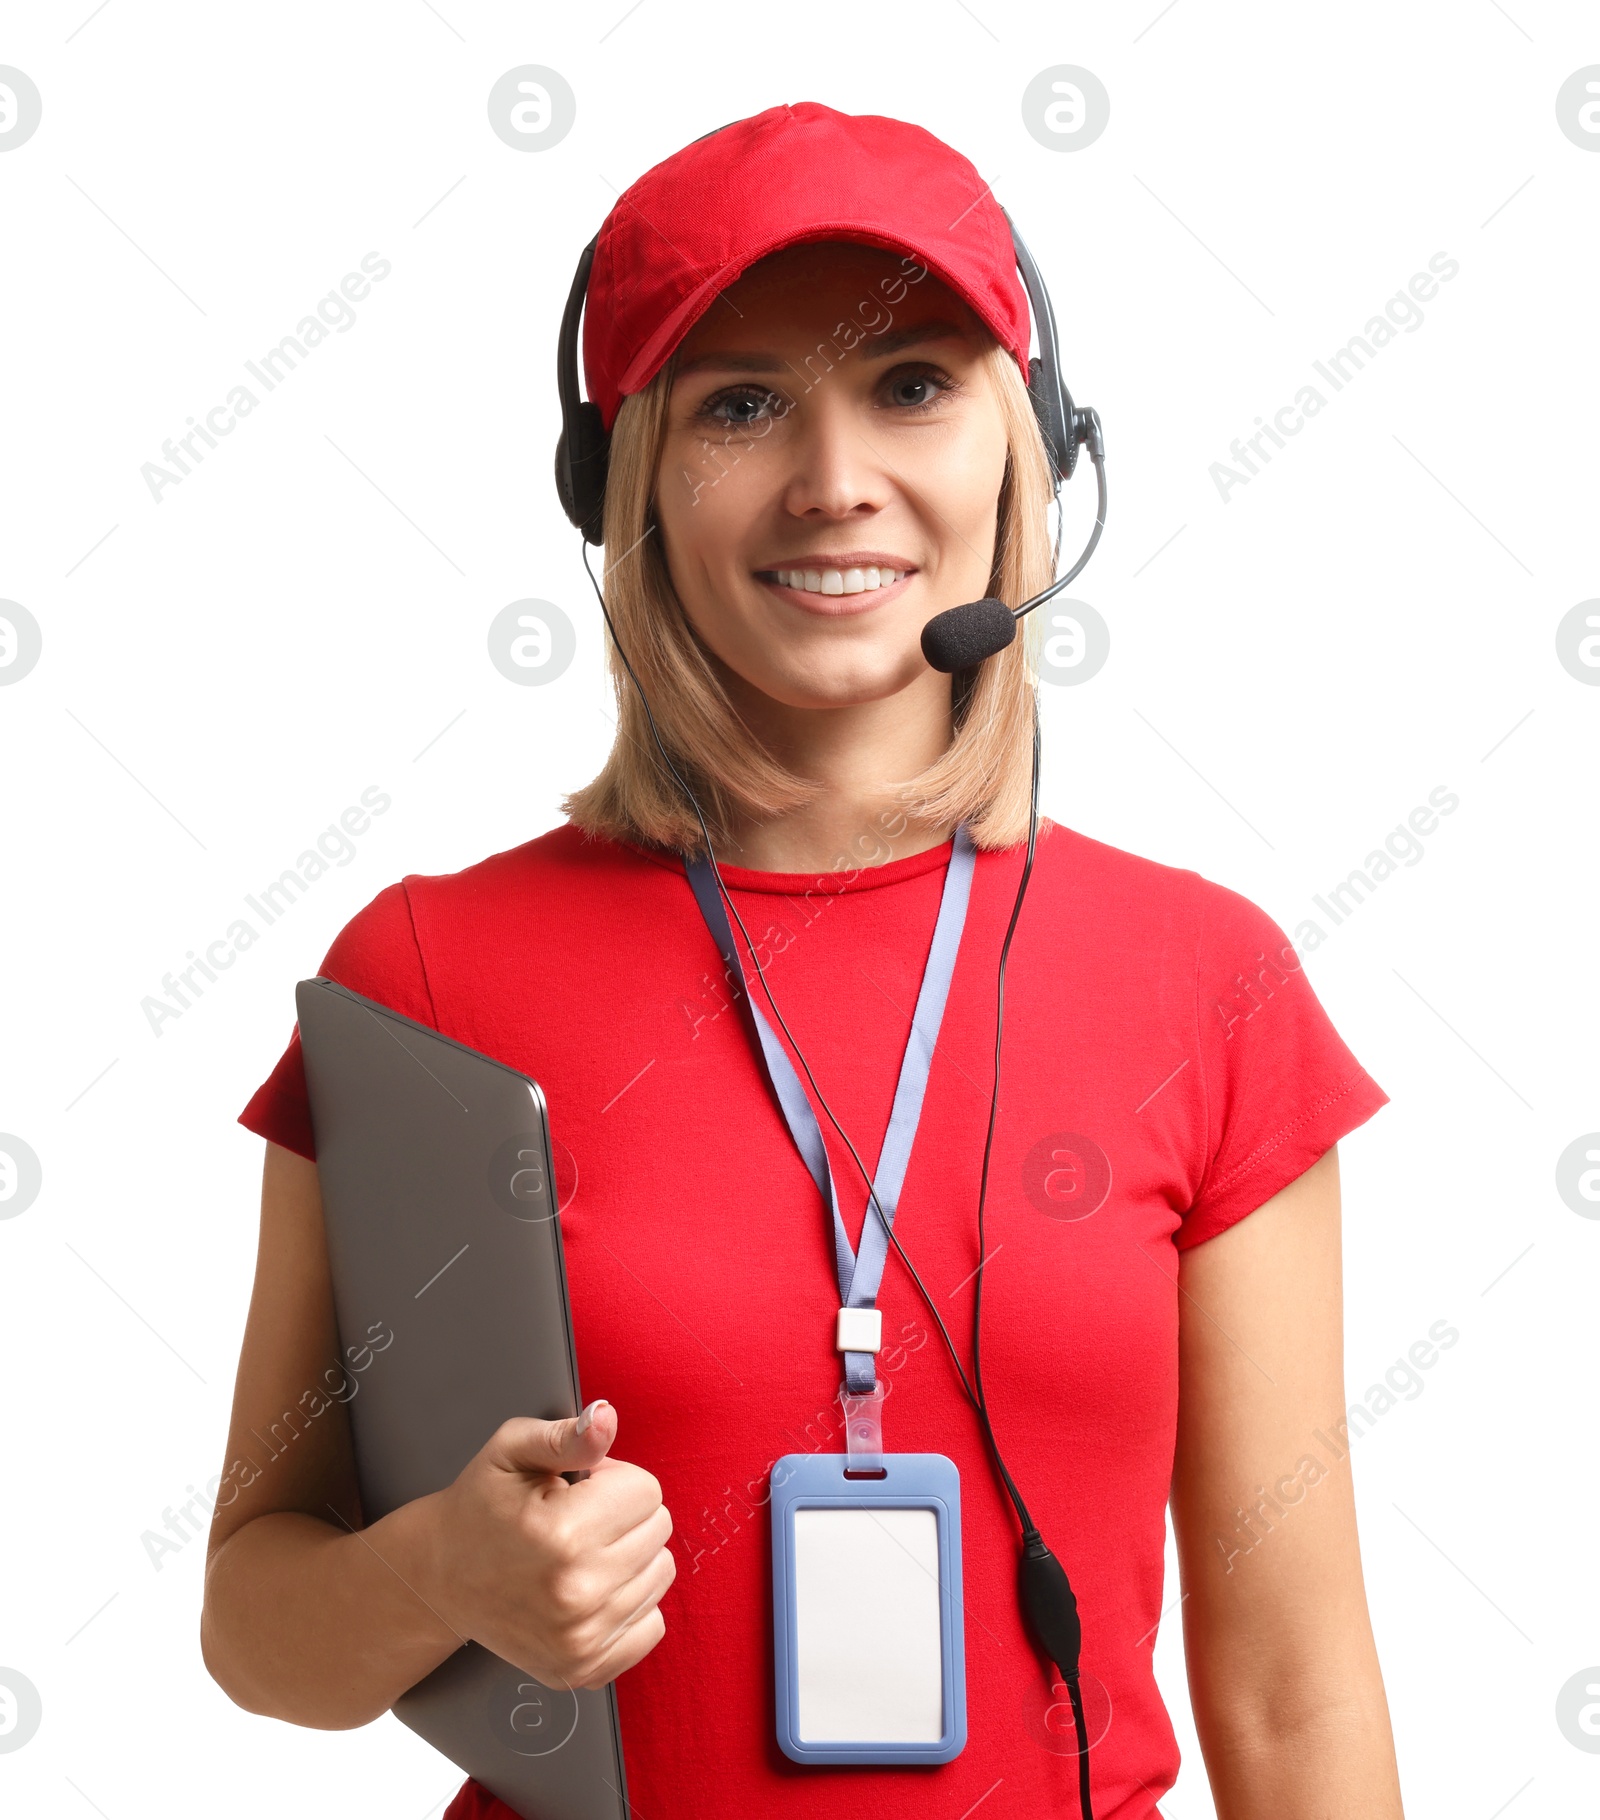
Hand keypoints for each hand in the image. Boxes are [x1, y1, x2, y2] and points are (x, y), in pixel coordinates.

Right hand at [425, 1400, 674, 1689]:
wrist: (440, 1579)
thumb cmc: (482, 1506)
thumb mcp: (513, 1450)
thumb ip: (567, 1434)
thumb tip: (606, 1417)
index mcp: (562, 1534)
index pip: (647, 1490)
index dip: (613, 1479)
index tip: (577, 1489)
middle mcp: (575, 1593)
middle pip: (658, 1531)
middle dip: (624, 1515)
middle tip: (575, 1520)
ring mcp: (580, 1640)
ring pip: (659, 1574)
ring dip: (629, 1558)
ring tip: (578, 1554)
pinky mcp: (583, 1669)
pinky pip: (652, 1625)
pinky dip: (630, 1603)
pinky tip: (589, 1590)